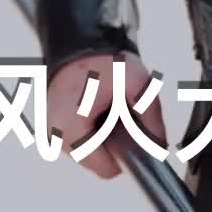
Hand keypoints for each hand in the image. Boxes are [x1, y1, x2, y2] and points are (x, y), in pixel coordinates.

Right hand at [46, 51, 165, 178]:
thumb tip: (159, 146)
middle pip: (98, 161)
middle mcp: (55, 137)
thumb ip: (151, 116)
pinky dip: (93, 129)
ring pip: (90, 153)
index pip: (107, 169)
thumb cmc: (103, 61)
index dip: (126, 152)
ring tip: (107, 108)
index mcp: (71, 130)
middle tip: (119, 113)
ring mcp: (51, 134)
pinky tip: (97, 108)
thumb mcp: (137, 82)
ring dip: (103, 136)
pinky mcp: (53, 128)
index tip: (130, 130)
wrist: (79, 42)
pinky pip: (81, 140)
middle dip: (114, 142)